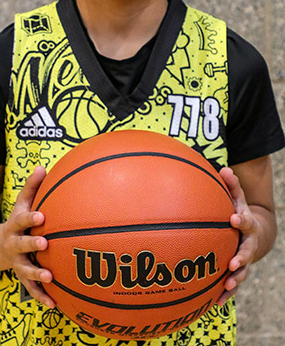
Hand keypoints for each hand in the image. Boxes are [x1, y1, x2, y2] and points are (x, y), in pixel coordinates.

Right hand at [0, 165, 54, 307]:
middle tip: (45, 243)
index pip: (21, 220)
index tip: (41, 216)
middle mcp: (13, 245)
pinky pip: (32, 289)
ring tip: (50, 277)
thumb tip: (43, 166)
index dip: (30, 218)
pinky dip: (42, 296)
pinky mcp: (22, 277)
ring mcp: (16, 262)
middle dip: (32, 244)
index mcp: (15, 226)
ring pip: (25, 270)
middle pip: (21, 245)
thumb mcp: (21, 203)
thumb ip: (31, 187)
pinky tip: (54, 304)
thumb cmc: (17, 221)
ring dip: (36, 274)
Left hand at [217, 167, 259, 305]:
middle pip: (247, 251)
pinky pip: (232, 284)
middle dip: (241, 257)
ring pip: (242, 271)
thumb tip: (223, 168)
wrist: (256, 233)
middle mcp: (248, 244)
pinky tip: (215, 302)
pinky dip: (225, 293)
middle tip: (232, 262)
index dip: (241, 220)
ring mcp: (244, 259)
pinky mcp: (238, 271)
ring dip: (235, 279)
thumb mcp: (238, 198)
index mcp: (247, 224)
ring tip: (226, 284)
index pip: (245, 221)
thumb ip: (231, 186)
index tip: (233, 219)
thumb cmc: (239, 211)